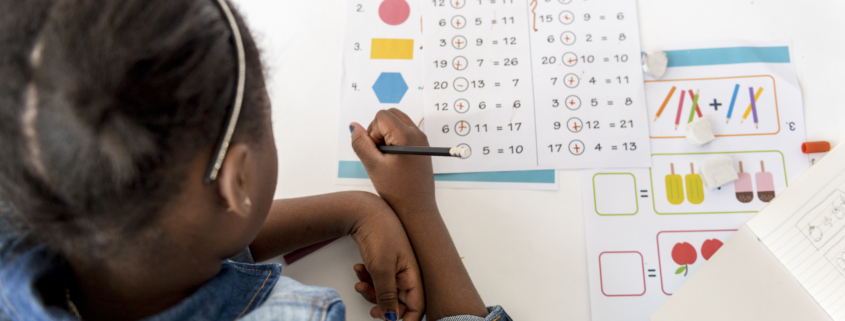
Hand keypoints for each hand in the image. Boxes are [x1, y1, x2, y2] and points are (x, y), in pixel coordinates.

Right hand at [349, 109, 436, 215]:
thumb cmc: (397, 191)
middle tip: (379, 153)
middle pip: (391, 115)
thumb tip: (354, 126)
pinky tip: (393, 161)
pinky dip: (394, 140)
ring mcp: (421, 140)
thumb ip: (361, 143)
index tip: (377, 152)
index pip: (382, 116)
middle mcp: (417, 134)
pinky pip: (404, 133)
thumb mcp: (373, 166)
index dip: (373, 131)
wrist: (417, 210)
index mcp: (407, 136)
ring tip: (386, 158)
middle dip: (379, 130)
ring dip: (386, 135)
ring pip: (397, 123)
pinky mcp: (421, 147)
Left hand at [350, 198, 423, 320]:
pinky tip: (359, 270)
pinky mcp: (385, 264)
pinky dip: (368, 280)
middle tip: (371, 310)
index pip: (417, 308)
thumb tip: (392, 318)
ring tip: (359, 283)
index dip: (405, 319)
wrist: (365, 212)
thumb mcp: (382, 269)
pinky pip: (378, 281)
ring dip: (372, 293)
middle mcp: (408, 275)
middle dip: (384, 307)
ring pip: (387, 293)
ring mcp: (397, 269)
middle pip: (400, 303)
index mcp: (413, 276)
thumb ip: (387, 296)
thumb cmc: (380, 234)